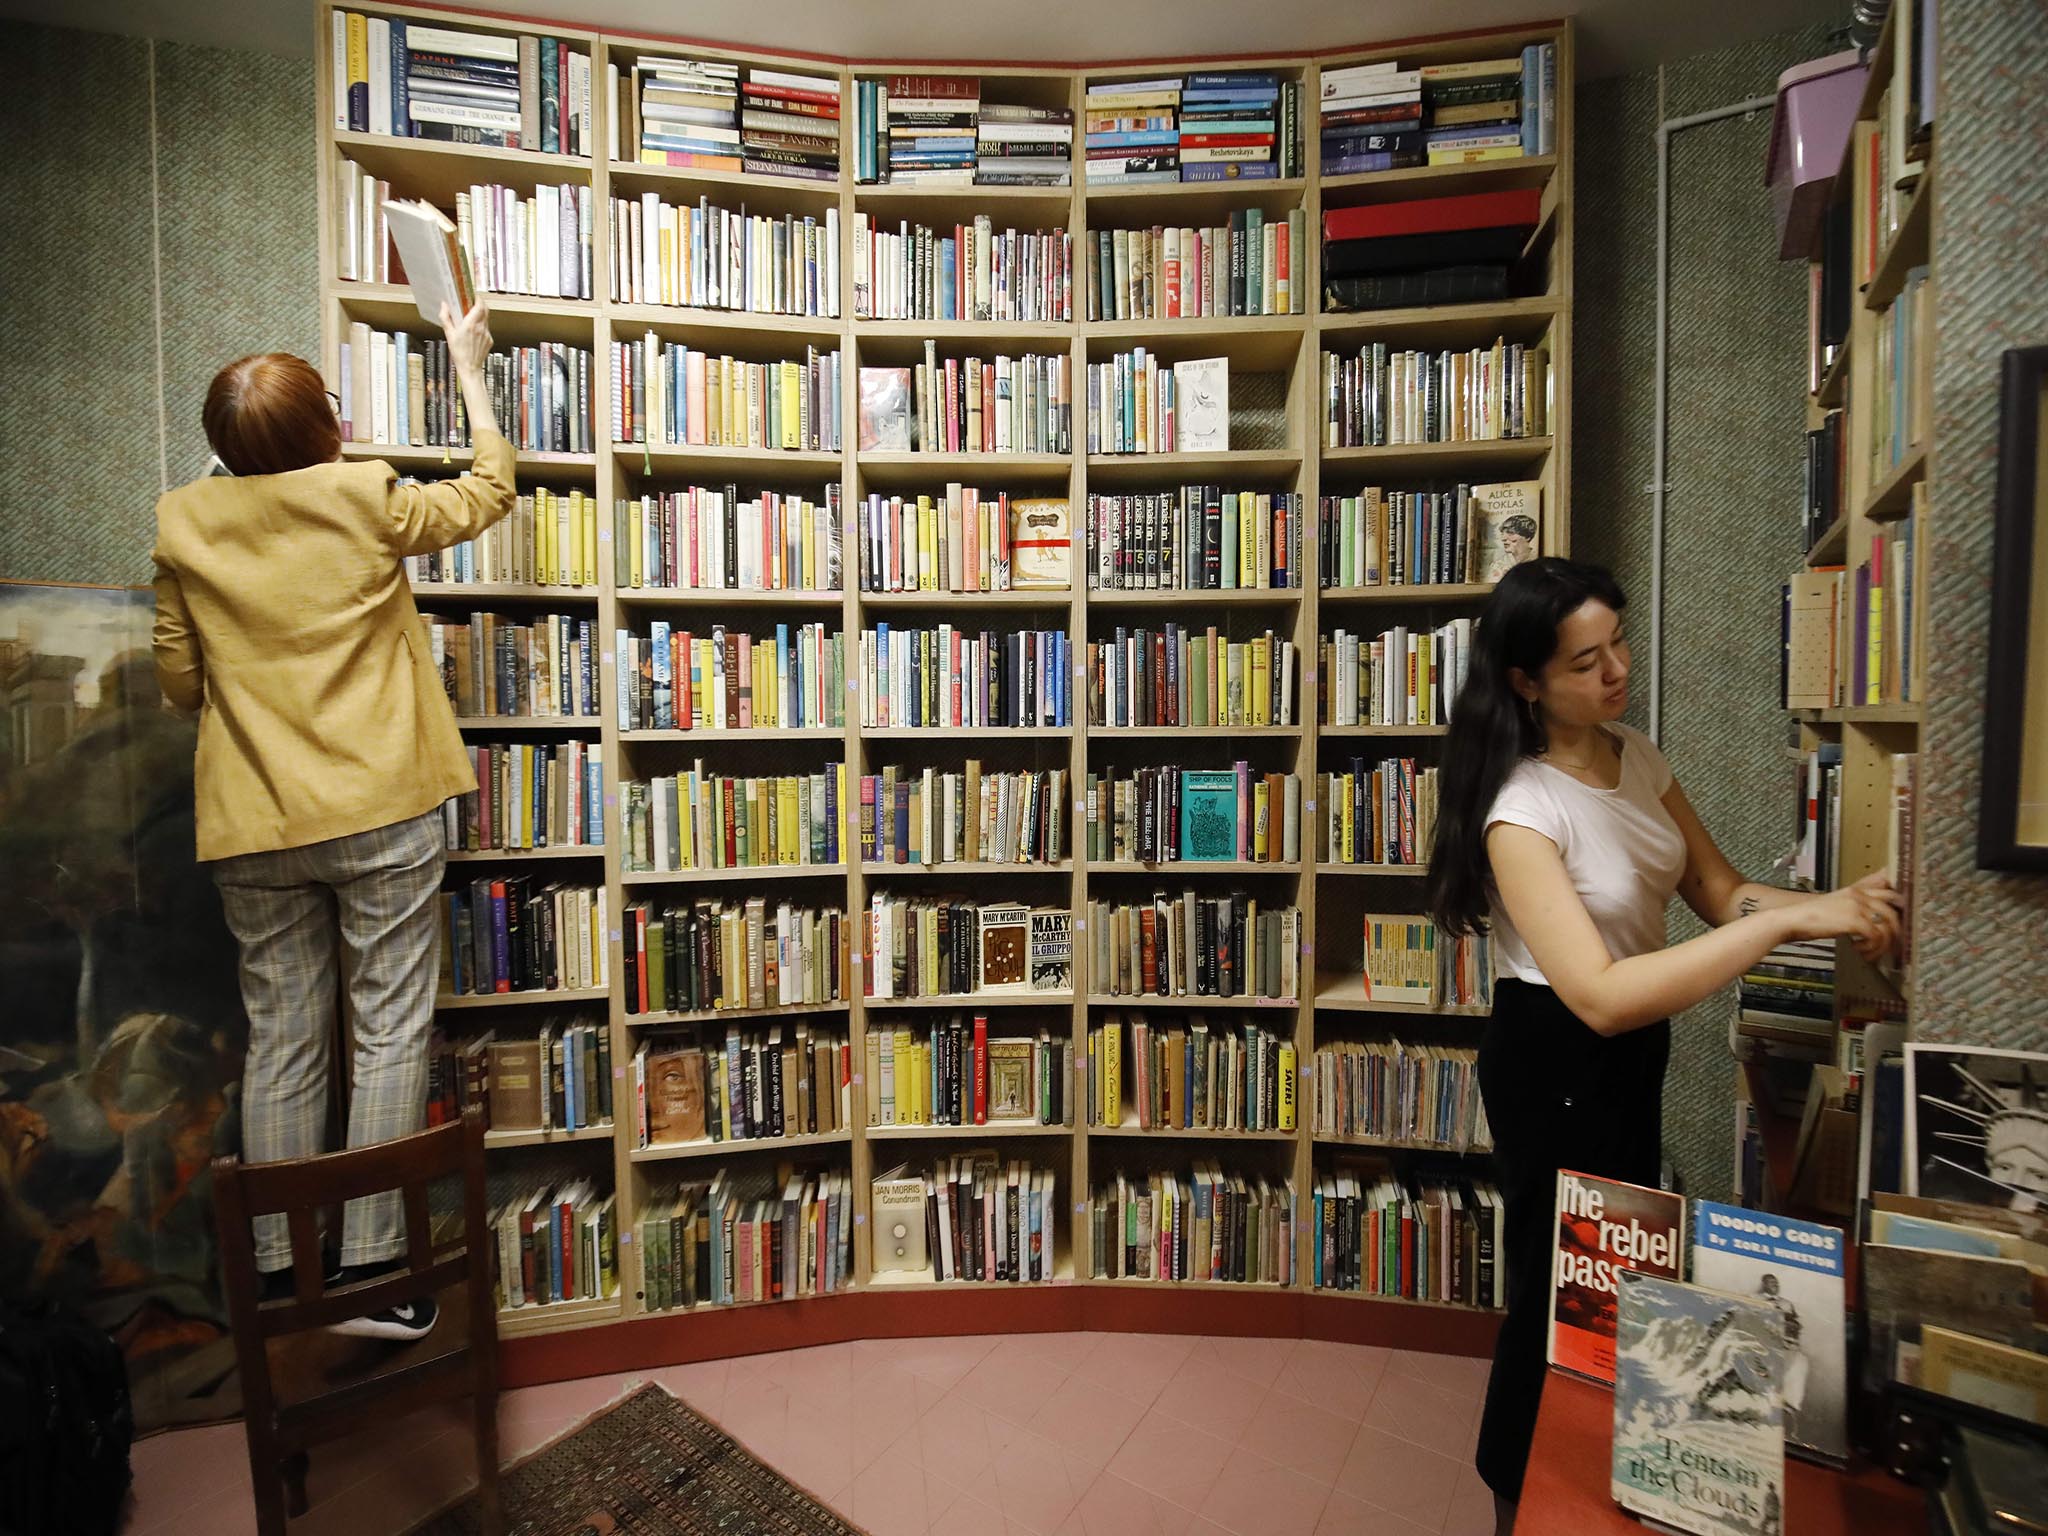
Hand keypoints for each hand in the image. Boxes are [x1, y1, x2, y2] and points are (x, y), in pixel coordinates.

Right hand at [440, 299, 492, 376]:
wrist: (470, 368)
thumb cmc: (459, 353)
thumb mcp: (449, 334)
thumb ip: (445, 318)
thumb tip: (444, 306)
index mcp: (470, 325)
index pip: (480, 305)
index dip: (478, 298)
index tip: (473, 296)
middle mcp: (480, 328)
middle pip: (485, 310)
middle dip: (480, 304)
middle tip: (472, 303)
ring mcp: (486, 334)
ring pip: (486, 319)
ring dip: (480, 315)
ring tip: (471, 317)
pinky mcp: (490, 340)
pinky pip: (486, 328)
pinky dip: (481, 326)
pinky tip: (474, 331)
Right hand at [1783, 870, 1903, 960]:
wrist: (1791, 919)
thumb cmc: (1809, 918)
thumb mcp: (1835, 906)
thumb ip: (1853, 908)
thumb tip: (1869, 922)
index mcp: (1855, 890)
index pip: (1888, 892)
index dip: (1900, 906)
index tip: (1902, 922)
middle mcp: (1859, 895)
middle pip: (1894, 909)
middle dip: (1898, 929)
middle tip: (1895, 944)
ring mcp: (1858, 906)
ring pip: (1888, 925)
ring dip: (1883, 944)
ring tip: (1872, 953)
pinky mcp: (1854, 920)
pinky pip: (1876, 936)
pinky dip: (1871, 948)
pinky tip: (1859, 951)